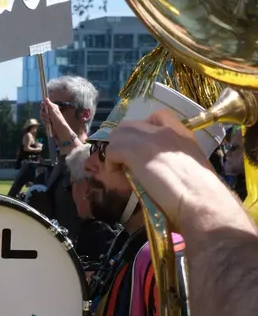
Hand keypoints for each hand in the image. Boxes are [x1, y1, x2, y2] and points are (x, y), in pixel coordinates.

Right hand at [41, 97, 76, 149]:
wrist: (60, 130)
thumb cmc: (59, 121)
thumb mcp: (53, 112)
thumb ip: (49, 105)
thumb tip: (45, 98)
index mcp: (53, 107)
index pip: (45, 103)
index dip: (43, 106)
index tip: (43, 108)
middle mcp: (51, 110)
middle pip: (42, 109)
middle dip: (43, 113)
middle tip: (47, 117)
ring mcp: (49, 116)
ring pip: (42, 115)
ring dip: (44, 118)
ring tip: (49, 121)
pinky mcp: (47, 120)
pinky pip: (43, 119)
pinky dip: (45, 122)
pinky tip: (48, 124)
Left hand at [105, 110, 226, 231]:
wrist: (201, 199)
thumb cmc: (203, 193)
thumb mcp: (194, 168)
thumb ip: (177, 162)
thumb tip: (164, 173)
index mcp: (182, 134)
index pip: (158, 116)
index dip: (144, 129)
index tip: (143, 147)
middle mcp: (165, 131)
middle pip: (131, 125)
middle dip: (124, 142)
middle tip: (127, 162)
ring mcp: (149, 139)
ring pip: (119, 135)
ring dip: (115, 152)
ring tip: (121, 170)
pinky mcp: (135, 151)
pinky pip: (112, 151)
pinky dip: (111, 164)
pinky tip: (120, 178)